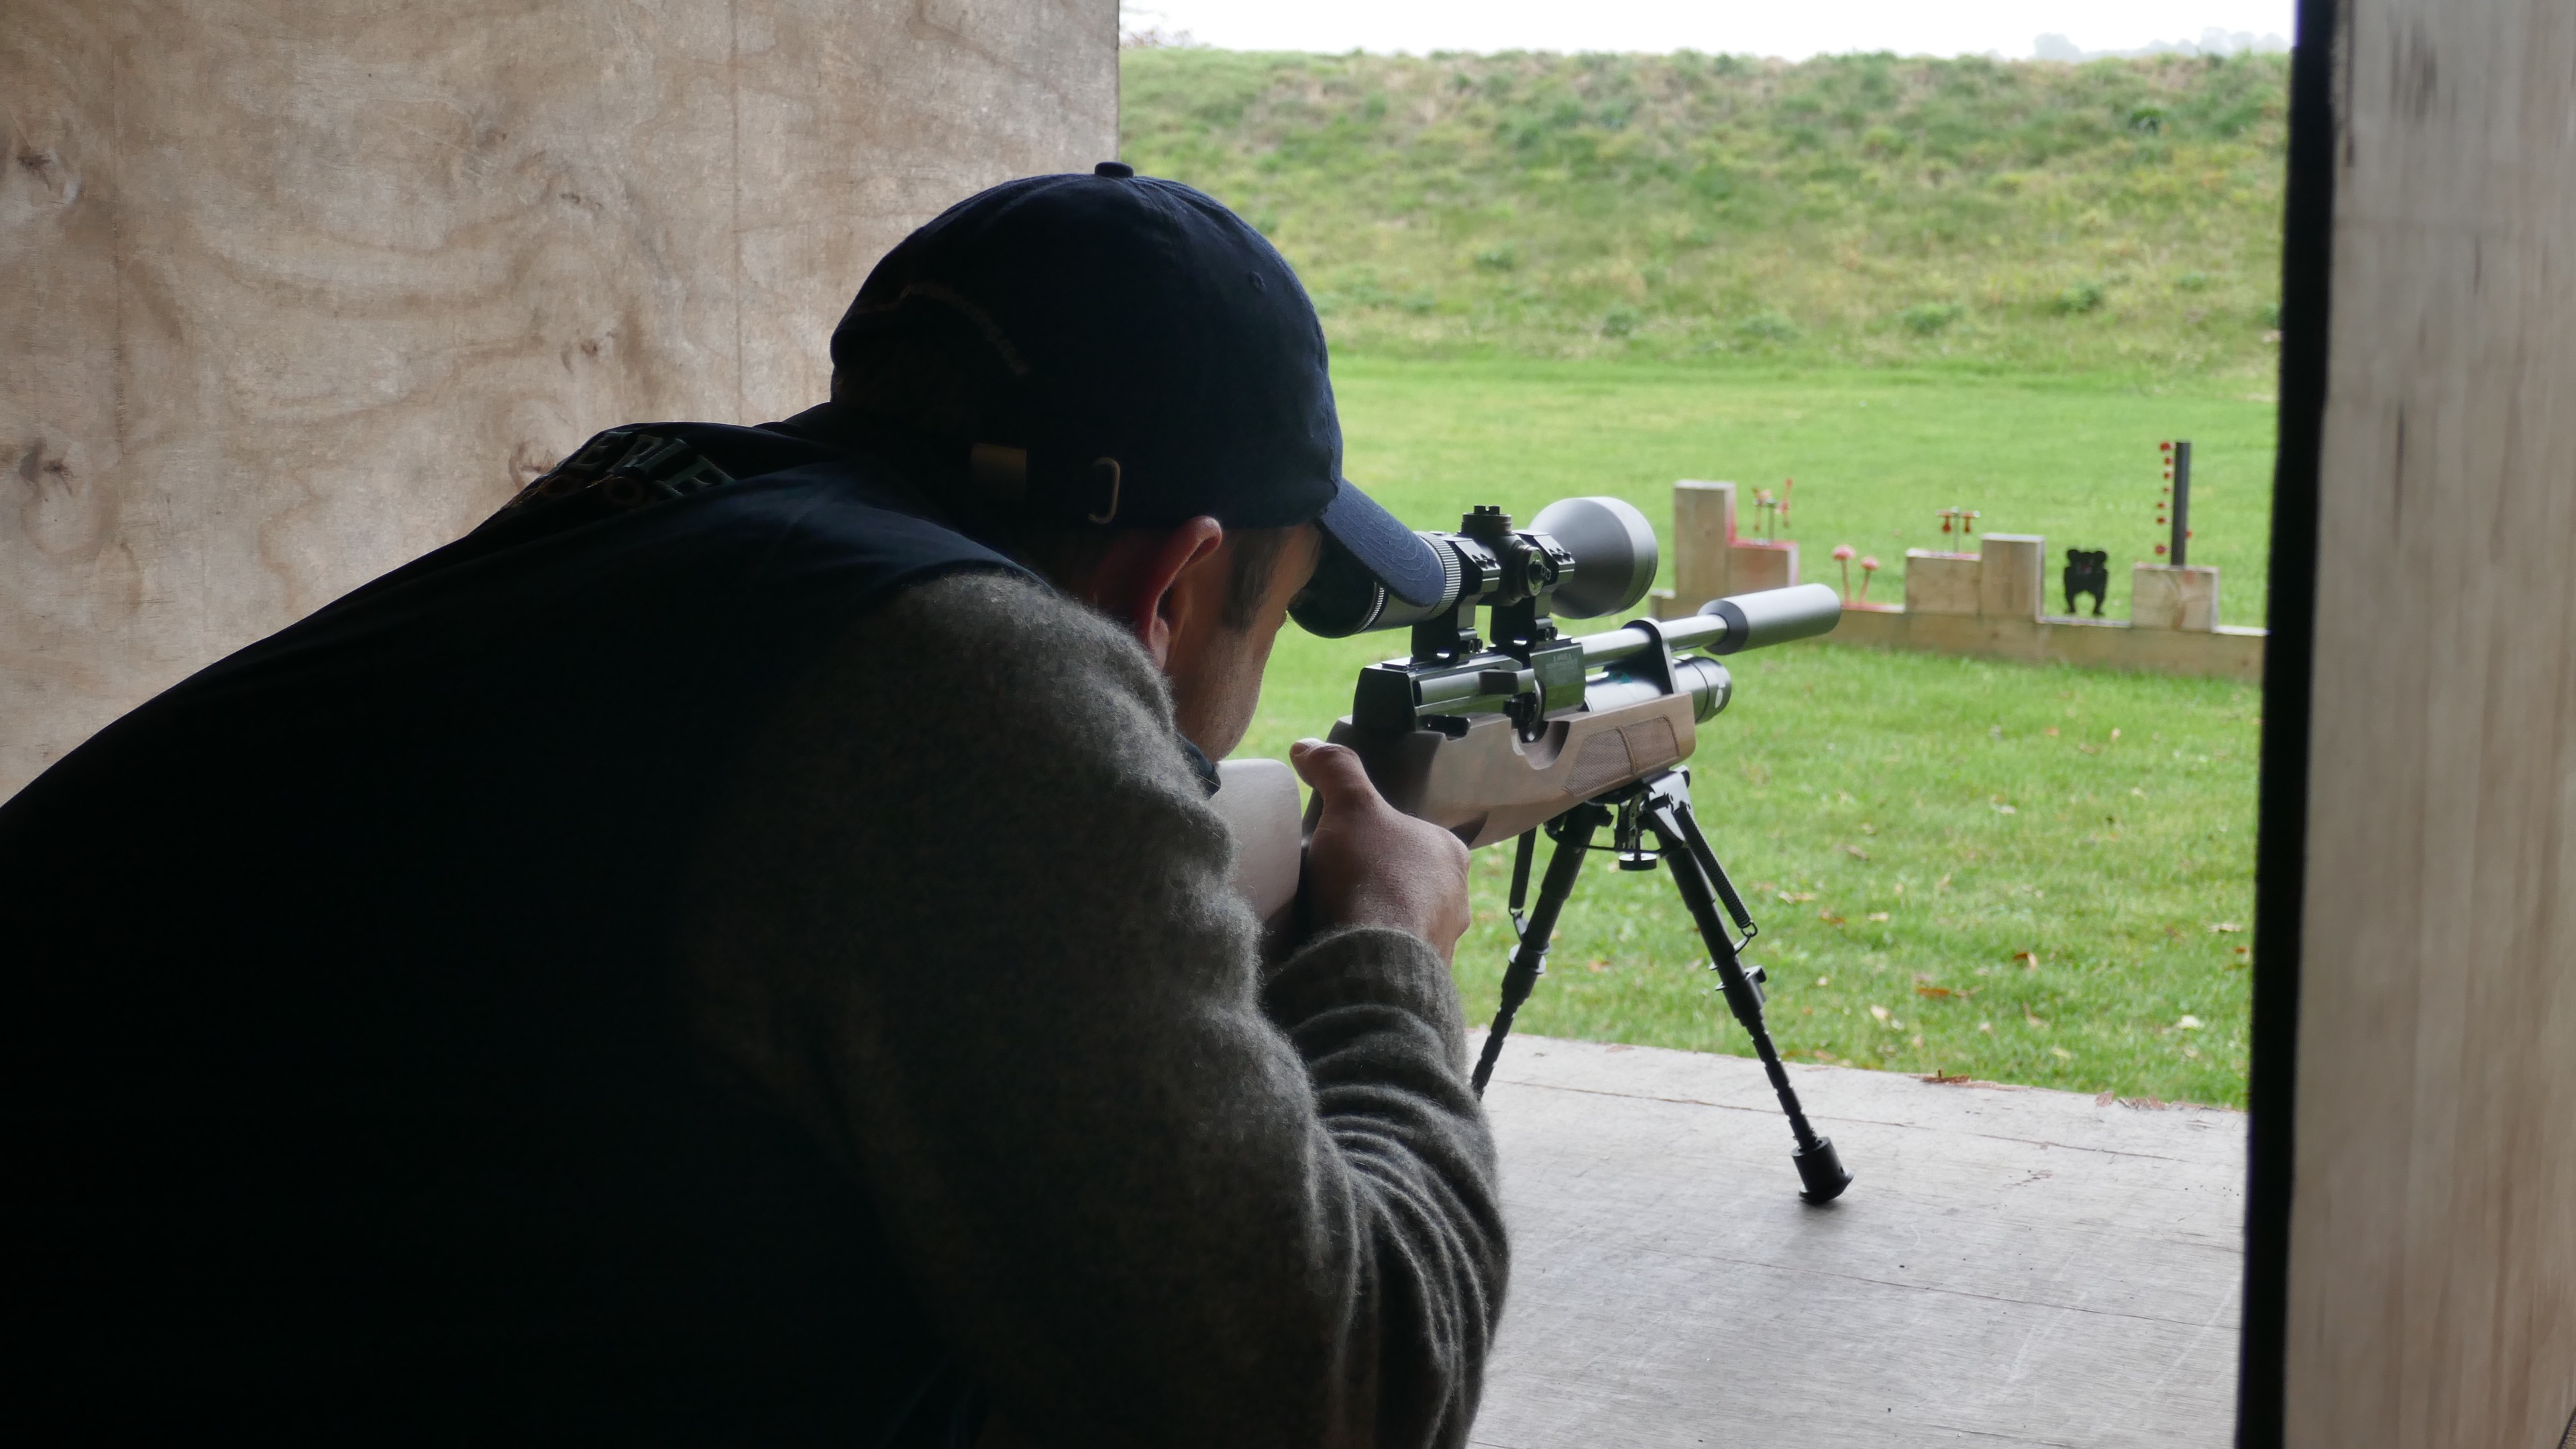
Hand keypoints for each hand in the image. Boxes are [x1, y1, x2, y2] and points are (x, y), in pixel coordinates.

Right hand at [1291, 738, 1471, 961]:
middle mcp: (1458, 899)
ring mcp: (1442, 943)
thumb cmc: (1372, 876)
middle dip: (1374, 880)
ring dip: (1372, 919)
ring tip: (1331, 917)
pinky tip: (1340, 948)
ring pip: (1402, 921)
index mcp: (1450, 854)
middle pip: (1408, 879)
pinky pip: (1391, 957)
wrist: (1371, 962)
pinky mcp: (1420, 978)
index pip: (1415, 835)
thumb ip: (1335, 770)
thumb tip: (1308, 746)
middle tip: (1333, 879)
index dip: (1378, 835)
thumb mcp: (1351, 806)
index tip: (1346, 843)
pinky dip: (1368, 951)